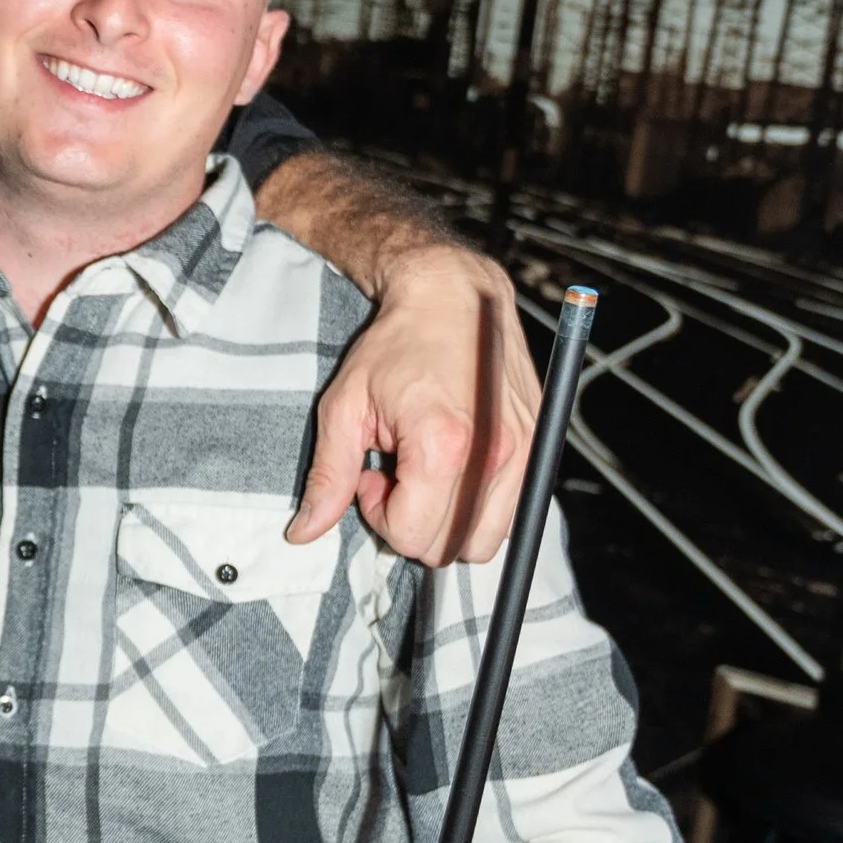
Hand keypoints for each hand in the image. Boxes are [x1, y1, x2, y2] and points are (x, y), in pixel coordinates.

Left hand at [288, 243, 538, 563]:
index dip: (380, 514)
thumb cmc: (396, 344)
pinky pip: (511, 513)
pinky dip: (479, 508)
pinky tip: (456, 467)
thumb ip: (328, 476)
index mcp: (442, 445)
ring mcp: (523, 452)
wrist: (453, 295)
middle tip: (398, 474)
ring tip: (428, 473)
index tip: (373, 475)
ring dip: (449, 523)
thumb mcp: (345, 406)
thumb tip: (304, 532)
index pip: (411, 534)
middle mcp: (493, 454)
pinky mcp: (538, 446)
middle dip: (414, 523)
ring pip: (485, 541)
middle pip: (449, 547)